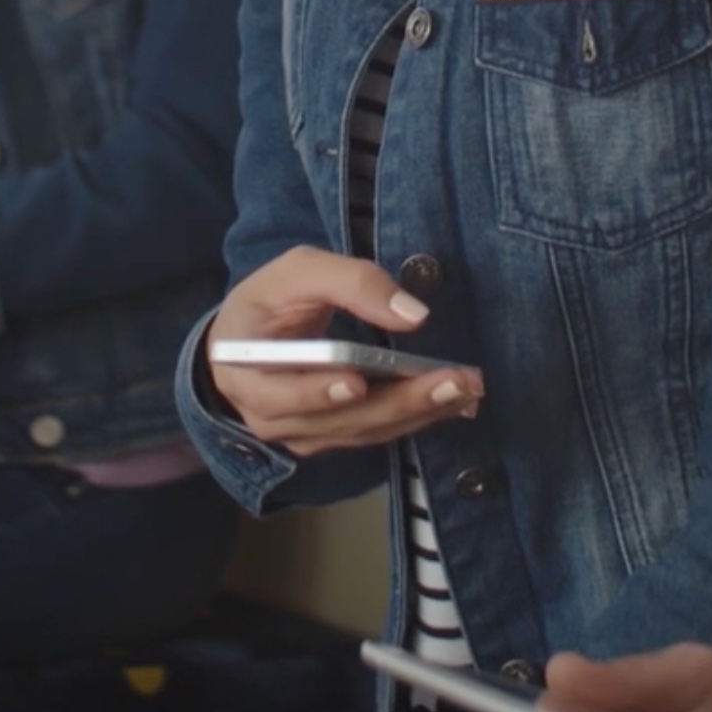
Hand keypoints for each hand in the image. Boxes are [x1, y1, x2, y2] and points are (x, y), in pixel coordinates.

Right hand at [203, 247, 479, 456]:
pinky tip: (454, 404)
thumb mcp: (298, 272)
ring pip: (364, 431)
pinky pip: (375, 433)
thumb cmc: (269, 302)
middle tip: (453, 382)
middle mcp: (270, 418)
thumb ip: (350, 282)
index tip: (356, 382)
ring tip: (467, 390)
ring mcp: (301, 435)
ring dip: (419, 413)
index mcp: (245, 373)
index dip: (315, 391)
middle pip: (339, 419)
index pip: (278, 392)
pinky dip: (416, 418)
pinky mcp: (331, 439)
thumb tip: (413, 315)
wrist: (249, 341)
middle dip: (400, 401)